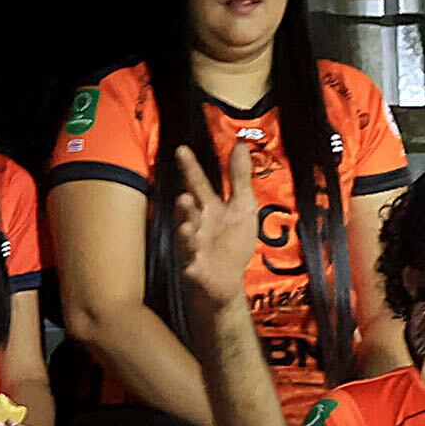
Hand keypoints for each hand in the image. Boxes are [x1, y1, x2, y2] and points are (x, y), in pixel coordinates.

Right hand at [165, 136, 266, 314]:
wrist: (228, 281)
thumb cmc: (232, 241)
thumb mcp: (243, 205)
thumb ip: (239, 176)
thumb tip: (241, 144)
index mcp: (209, 206)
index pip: (198, 183)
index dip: (190, 167)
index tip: (181, 150)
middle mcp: (197, 222)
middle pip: (188, 210)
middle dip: (184, 205)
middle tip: (184, 197)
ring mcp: (193, 244)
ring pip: (186, 235)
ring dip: (185, 230)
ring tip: (186, 227)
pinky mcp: (194, 267)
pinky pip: (191, 262)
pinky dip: (191, 260)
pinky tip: (192, 258)